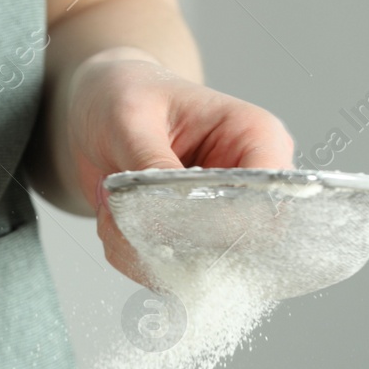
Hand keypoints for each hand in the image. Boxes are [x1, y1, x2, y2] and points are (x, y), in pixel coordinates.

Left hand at [64, 48, 294, 283]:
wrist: (100, 108)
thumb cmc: (125, 95)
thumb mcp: (131, 120)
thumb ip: (152, 166)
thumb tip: (163, 216)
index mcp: (256, 139)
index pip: (268, 201)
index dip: (224, 225)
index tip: (165, 221)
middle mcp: (248, 185)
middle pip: (241, 248)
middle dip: (174, 244)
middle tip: (122, 220)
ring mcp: (222, 218)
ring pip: (199, 269)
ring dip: (143, 252)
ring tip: (111, 212)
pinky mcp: (192, 241)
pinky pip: (169, 274)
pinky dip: (131, 257)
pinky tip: (112, 221)